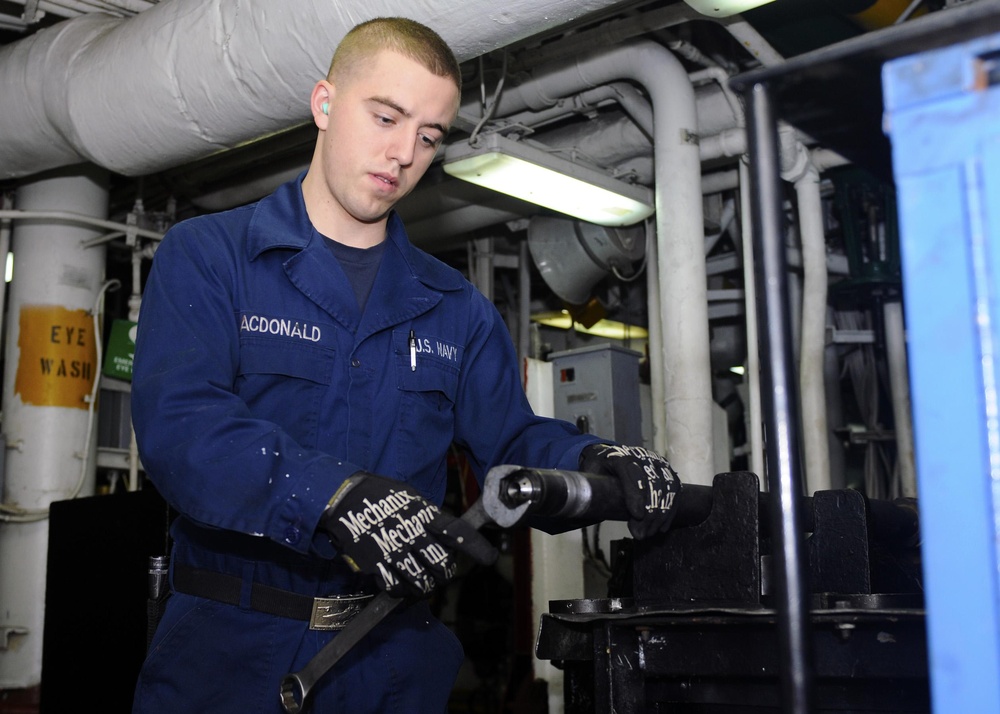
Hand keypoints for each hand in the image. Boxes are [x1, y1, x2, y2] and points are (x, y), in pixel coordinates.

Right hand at [319, 472, 496, 597]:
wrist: (344, 499)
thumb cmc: (381, 496)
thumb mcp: (411, 498)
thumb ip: (429, 517)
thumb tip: (445, 534)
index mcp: (424, 514)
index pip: (458, 532)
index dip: (477, 547)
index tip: (490, 557)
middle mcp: (413, 534)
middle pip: (442, 565)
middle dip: (444, 573)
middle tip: (440, 573)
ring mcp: (394, 551)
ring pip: (421, 582)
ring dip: (424, 586)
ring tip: (421, 582)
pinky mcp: (375, 564)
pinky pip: (396, 588)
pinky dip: (401, 591)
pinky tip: (400, 584)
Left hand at [579, 443, 680, 538]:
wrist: (608, 458)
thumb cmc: (597, 470)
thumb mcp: (589, 476)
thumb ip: (590, 489)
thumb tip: (585, 508)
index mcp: (619, 455)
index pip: (631, 473)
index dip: (636, 494)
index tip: (637, 516)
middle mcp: (642, 456)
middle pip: (652, 483)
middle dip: (649, 512)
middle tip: (641, 534)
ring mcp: (656, 462)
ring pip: (667, 487)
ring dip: (661, 514)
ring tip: (650, 533)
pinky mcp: (666, 471)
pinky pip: (674, 490)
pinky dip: (670, 510)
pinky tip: (662, 527)